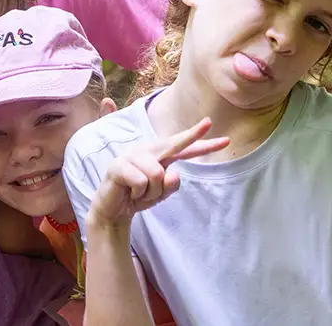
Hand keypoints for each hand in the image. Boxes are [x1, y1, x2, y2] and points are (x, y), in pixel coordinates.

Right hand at [87, 118, 228, 228]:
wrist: (114, 210)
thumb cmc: (139, 196)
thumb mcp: (161, 193)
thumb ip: (171, 185)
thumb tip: (173, 174)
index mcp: (159, 154)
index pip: (183, 148)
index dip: (199, 140)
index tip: (217, 131)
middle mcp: (147, 150)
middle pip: (173, 144)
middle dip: (192, 135)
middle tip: (209, 121)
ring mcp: (131, 155)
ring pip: (157, 174)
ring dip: (151, 192)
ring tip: (139, 193)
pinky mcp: (118, 165)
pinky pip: (141, 182)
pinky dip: (139, 194)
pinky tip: (129, 192)